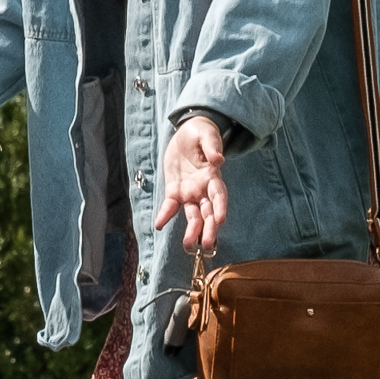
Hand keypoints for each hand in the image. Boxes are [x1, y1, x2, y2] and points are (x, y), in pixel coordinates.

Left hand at [154, 112, 230, 256]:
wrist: (187, 133)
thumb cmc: (202, 133)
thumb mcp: (207, 135)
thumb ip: (212, 147)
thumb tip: (218, 159)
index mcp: (212, 176)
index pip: (219, 194)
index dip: (221, 207)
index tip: (221, 220)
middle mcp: (203, 189)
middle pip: (208, 212)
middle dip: (208, 229)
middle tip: (207, 245)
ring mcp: (189, 192)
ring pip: (193, 215)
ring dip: (192, 230)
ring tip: (188, 245)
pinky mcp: (175, 191)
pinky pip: (170, 206)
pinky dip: (165, 215)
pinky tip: (159, 225)